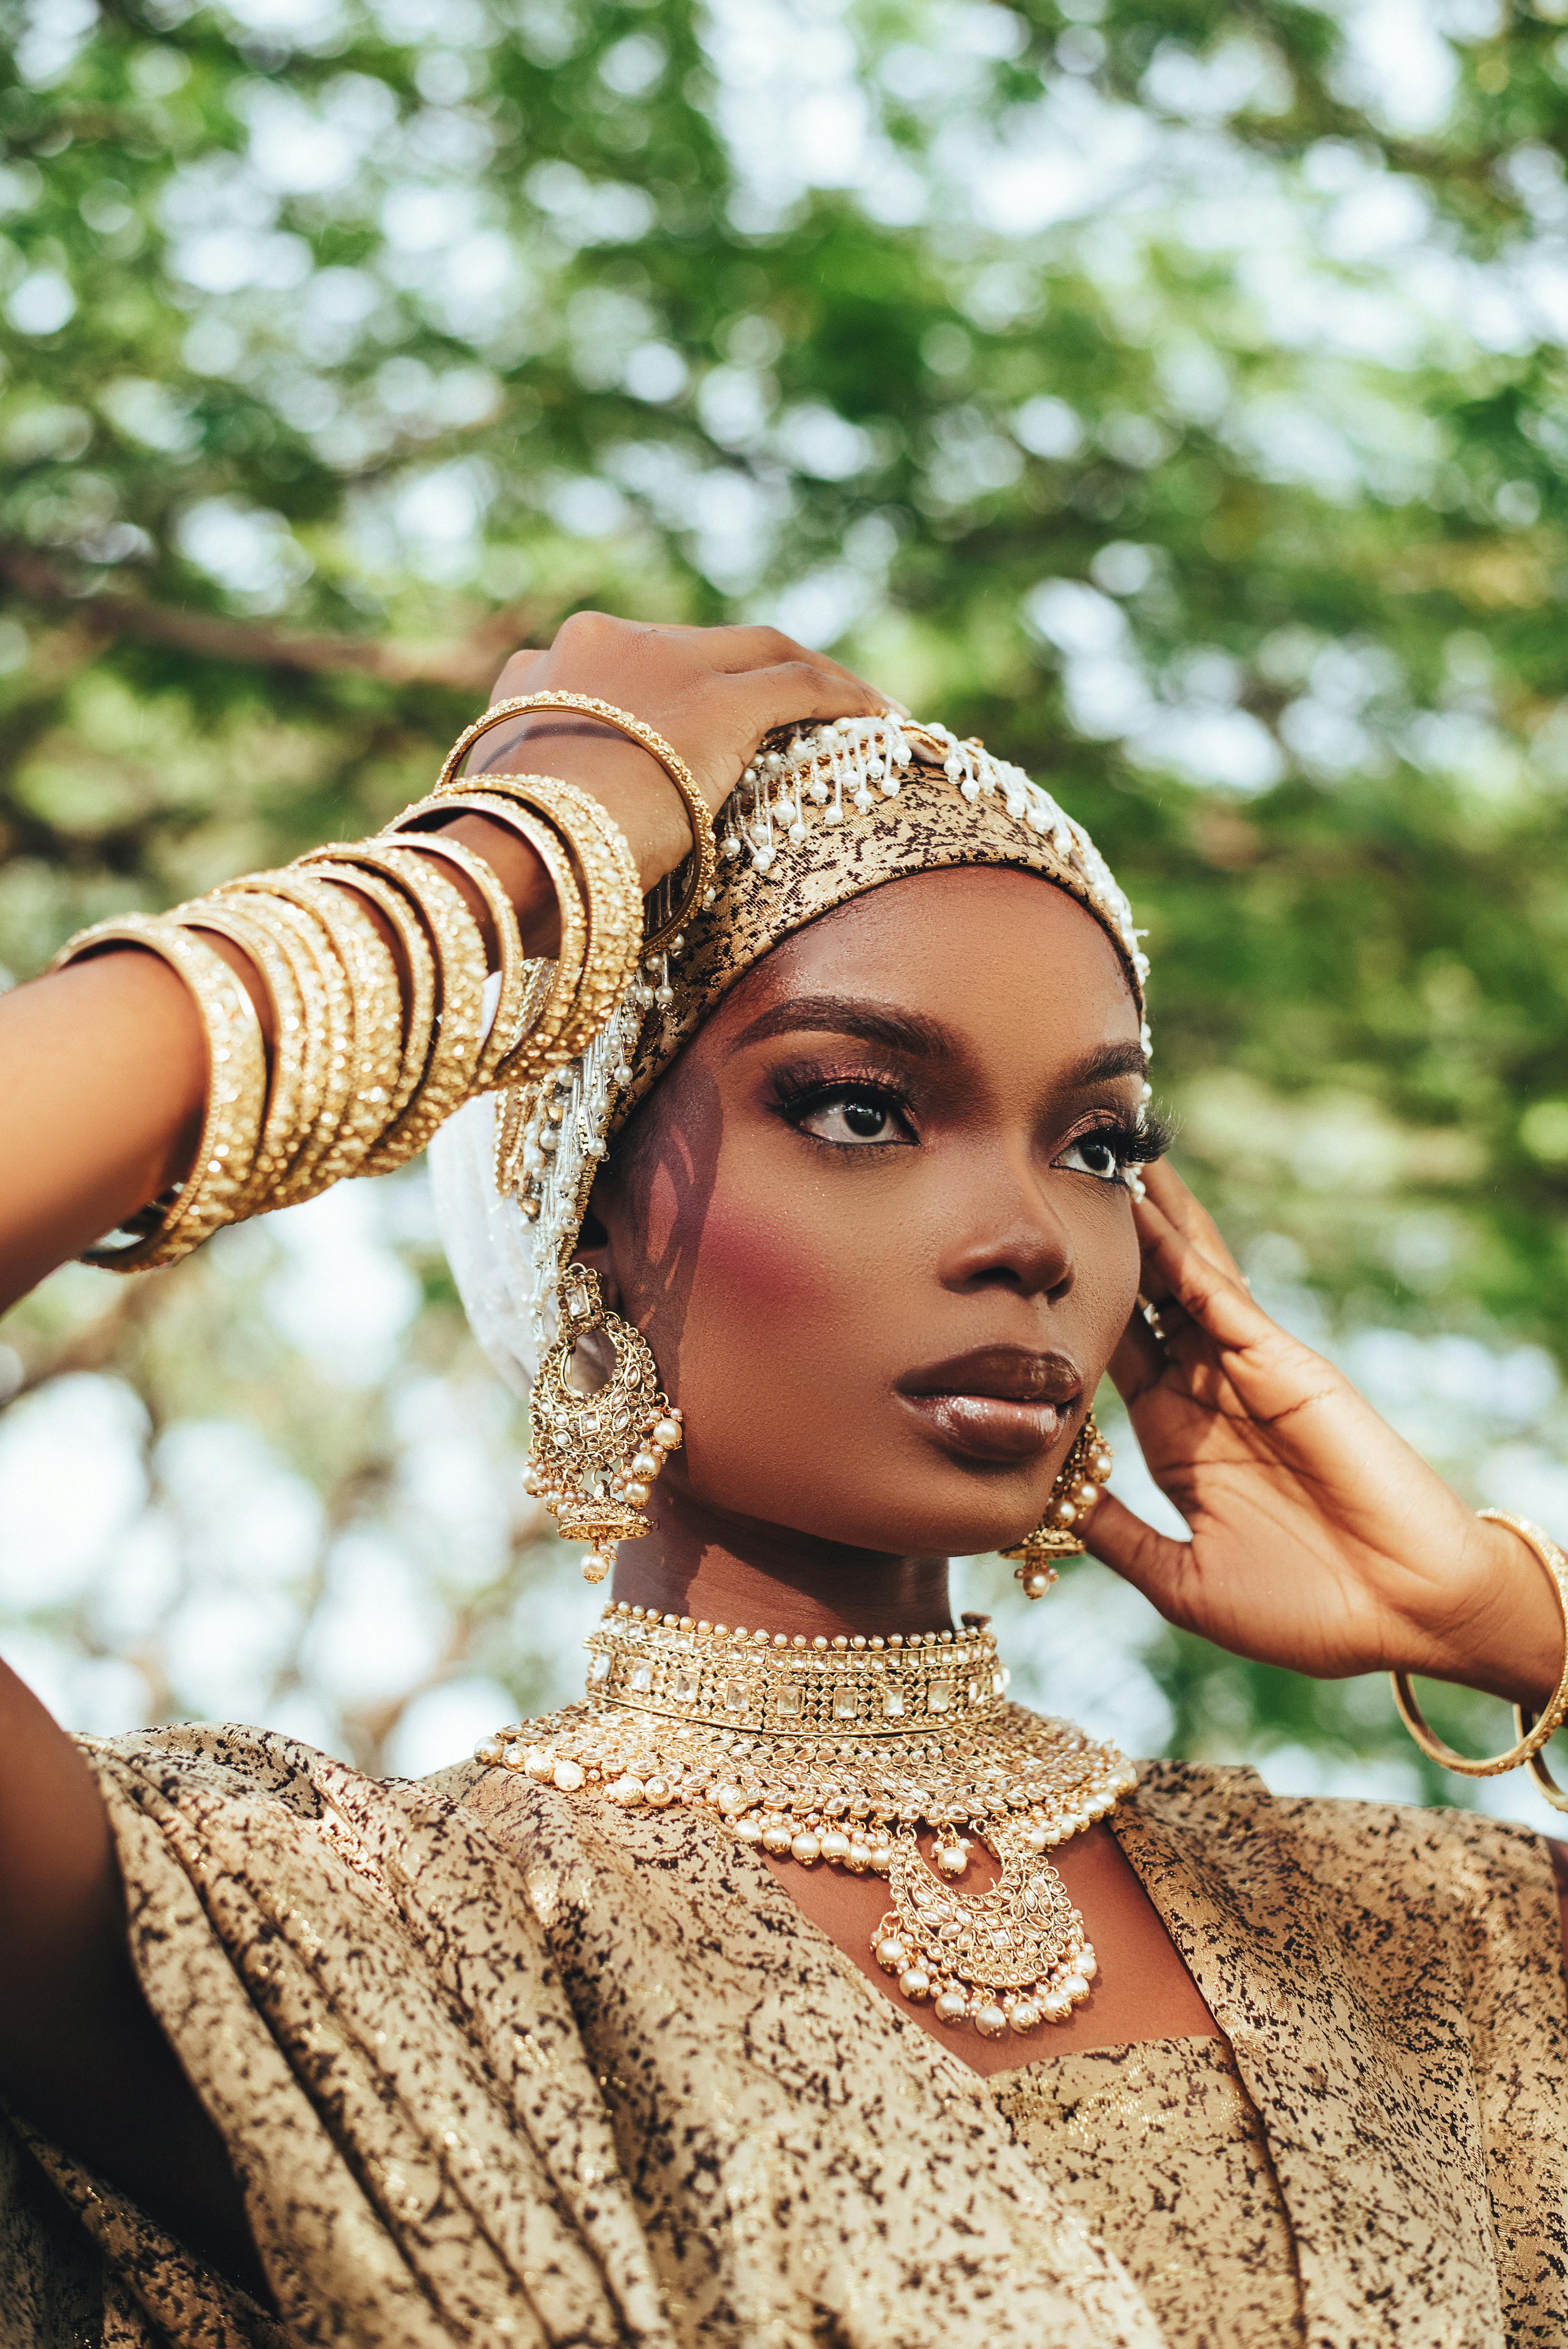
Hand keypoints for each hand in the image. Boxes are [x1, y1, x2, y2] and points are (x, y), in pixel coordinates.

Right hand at [464, 613, 895, 897]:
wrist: (501, 862)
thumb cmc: (496, 876)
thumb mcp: (516, 832)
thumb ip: (548, 817)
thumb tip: (564, 873)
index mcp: (537, 677)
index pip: (632, 668)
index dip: (686, 688)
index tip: (718, 729)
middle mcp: (593, 645)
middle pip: (700, 649)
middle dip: (755, 678)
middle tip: (809, 717)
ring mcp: (655, 663)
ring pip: (758, 653)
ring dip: (814, 682)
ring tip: (862, 716)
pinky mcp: (711, 698)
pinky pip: (798, 684)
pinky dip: (844, 698)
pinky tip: (882, 719)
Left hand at [1084, 1160, 1564, 1710]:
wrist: (1400, 1618)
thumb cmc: (1303, 1613)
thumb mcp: (1179, 1579)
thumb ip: (1114, 1535)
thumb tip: (1038, 1508)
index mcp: (1175, 1438)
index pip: (1108, 1355)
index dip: (1065, 1308)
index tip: (1012, 1267)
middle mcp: (1205, 1392)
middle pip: (1140, 1299)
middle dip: (1103, 1243)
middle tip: (1048, 1176)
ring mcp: (1245, 1371)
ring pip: (1180, 1277)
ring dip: (1144, 1220)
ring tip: (1101, 1158)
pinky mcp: (1283, 1365)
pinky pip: (1222, 1298)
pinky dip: (1182, 1251)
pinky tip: (1149, 1209)